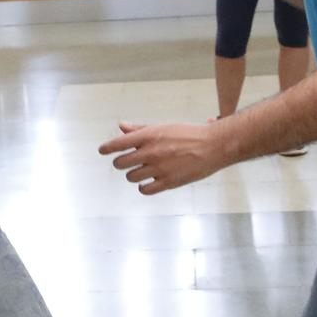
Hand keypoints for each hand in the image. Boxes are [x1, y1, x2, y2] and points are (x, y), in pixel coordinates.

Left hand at [99, 120, 234, 193]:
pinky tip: (147, 183)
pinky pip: (145, 190)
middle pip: (120, 163)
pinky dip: (143, 187)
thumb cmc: (189, 134)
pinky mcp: (168, 182)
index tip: (102, 151)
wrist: (214, 145)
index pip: (118, 143)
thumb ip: (140, 129)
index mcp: (148, 136)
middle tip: (127, 162)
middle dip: (121, 163)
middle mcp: (150, 152)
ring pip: (131, 177)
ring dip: (133, 174)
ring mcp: (159, 168)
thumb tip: (121, 127)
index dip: (107, 148)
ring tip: (142, 171)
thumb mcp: (163, 127)